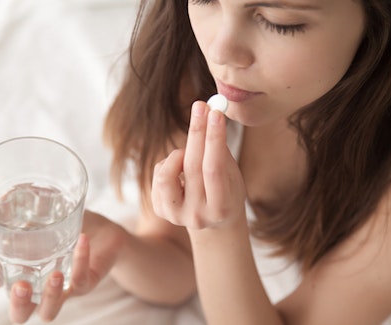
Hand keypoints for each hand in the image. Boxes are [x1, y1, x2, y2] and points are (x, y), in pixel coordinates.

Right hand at [0, 210, 125, 322]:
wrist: (105, 233)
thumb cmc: (72, 226)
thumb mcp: (50, 212)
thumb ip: (31, 203)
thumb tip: (9, 192)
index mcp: (20, 269)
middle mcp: (38, 285)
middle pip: (19, 312)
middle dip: (17, 303)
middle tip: (21, 286)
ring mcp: (62, 289)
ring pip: (49, 311)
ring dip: (49, 297)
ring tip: (54, 275)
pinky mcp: (85, 284)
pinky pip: (81, 281)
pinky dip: (81, 260)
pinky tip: (82, 240)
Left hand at [151, 101, 245, 228]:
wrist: (213, 219)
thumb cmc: (226, 189)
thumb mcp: (232, 174)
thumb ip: (220, 150)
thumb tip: (210, 113)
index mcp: (221, 208)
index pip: (214, 168)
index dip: (214, 139)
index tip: (215, 112)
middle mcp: (197, 216)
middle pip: (192, 167)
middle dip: (197, 132)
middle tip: (201, 106)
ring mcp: (176, 215)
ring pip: (167, 173)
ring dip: (178, 153)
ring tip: (188, 153)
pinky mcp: (160, 210)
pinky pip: (158, 175)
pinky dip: (169, 163)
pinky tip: (180, 168)